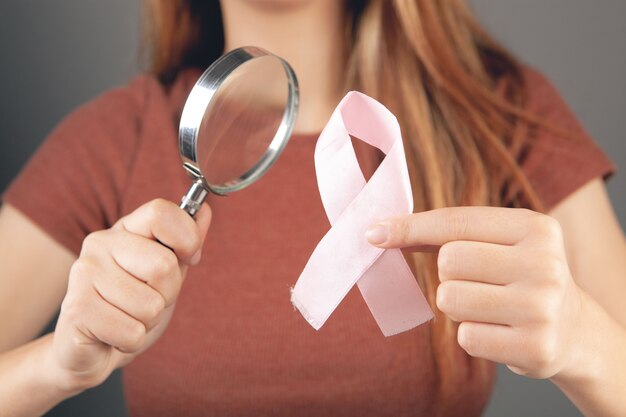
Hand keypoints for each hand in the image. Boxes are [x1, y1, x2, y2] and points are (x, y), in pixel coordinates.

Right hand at [49, 199, 210, 391]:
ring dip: (148, 321)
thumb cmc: (132, 306)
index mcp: (125, 229)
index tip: (189, 258)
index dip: (187, 238)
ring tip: (127, 317)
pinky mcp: (76, 310)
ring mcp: (83, 274)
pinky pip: (132, 332)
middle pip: (164, 265)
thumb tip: (205, 212)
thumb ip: (185, 243)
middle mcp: (99, 244)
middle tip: (149, 299)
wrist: (91, 348)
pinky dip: (131, 341)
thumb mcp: (166, 272)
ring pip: (150, 306)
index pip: (162, 213)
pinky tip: (113, 334)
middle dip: (169, 293)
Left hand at [366, 207, 583, 378]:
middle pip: (448, 261)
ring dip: (456, 306)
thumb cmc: (519, 276)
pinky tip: (498, 331)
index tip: (374, 234)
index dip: (409, 227)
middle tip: (476, 281)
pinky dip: (471, 335)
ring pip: (450, 299)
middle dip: (448, 274)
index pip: (455, 222)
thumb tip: (381, 233)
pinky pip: (466, 338)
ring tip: (488, 306)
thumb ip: (446, 234)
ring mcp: (542, 308)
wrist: (573, 329)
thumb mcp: (499, 243)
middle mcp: (544, 264)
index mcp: (535, 227)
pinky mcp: (535, 347)